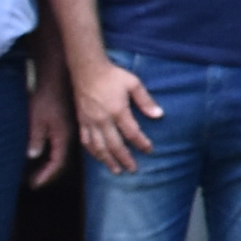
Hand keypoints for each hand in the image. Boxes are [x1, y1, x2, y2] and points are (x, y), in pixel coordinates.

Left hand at [24, 82, 72, 188]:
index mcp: (62, 136)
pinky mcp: (65, 124)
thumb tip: (33, 156)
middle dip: (47, 173)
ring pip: (61, 153)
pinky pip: (60, 144)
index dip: (45, 175)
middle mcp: (68, 136)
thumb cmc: (45, 97)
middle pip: (60, 161)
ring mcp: (68, 130)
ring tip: (38, 172)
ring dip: (50, 164)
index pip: (56, 163)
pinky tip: (44, 154)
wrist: (57, 78)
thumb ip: (35, 138)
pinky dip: (52, 154)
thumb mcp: (36, 119)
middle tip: (34, 182)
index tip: (34, 184)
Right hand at [74, 58, 158, 175]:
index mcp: (117, 110)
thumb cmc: (113, 75)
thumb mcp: (133, 83)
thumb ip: (146, 100)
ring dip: (108, 160)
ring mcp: (90, 121)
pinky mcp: (81, 120)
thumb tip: (159, 115)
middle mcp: (103, 119)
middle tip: (133, 169)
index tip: (149, 150)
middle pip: (115, 145)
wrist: (87, 69)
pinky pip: (86, 140)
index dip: (141, 143)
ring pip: (99, 147)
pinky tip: (98, 157)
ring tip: (116, 171)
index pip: (132, 133)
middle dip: (125, 159)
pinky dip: (92, 151)